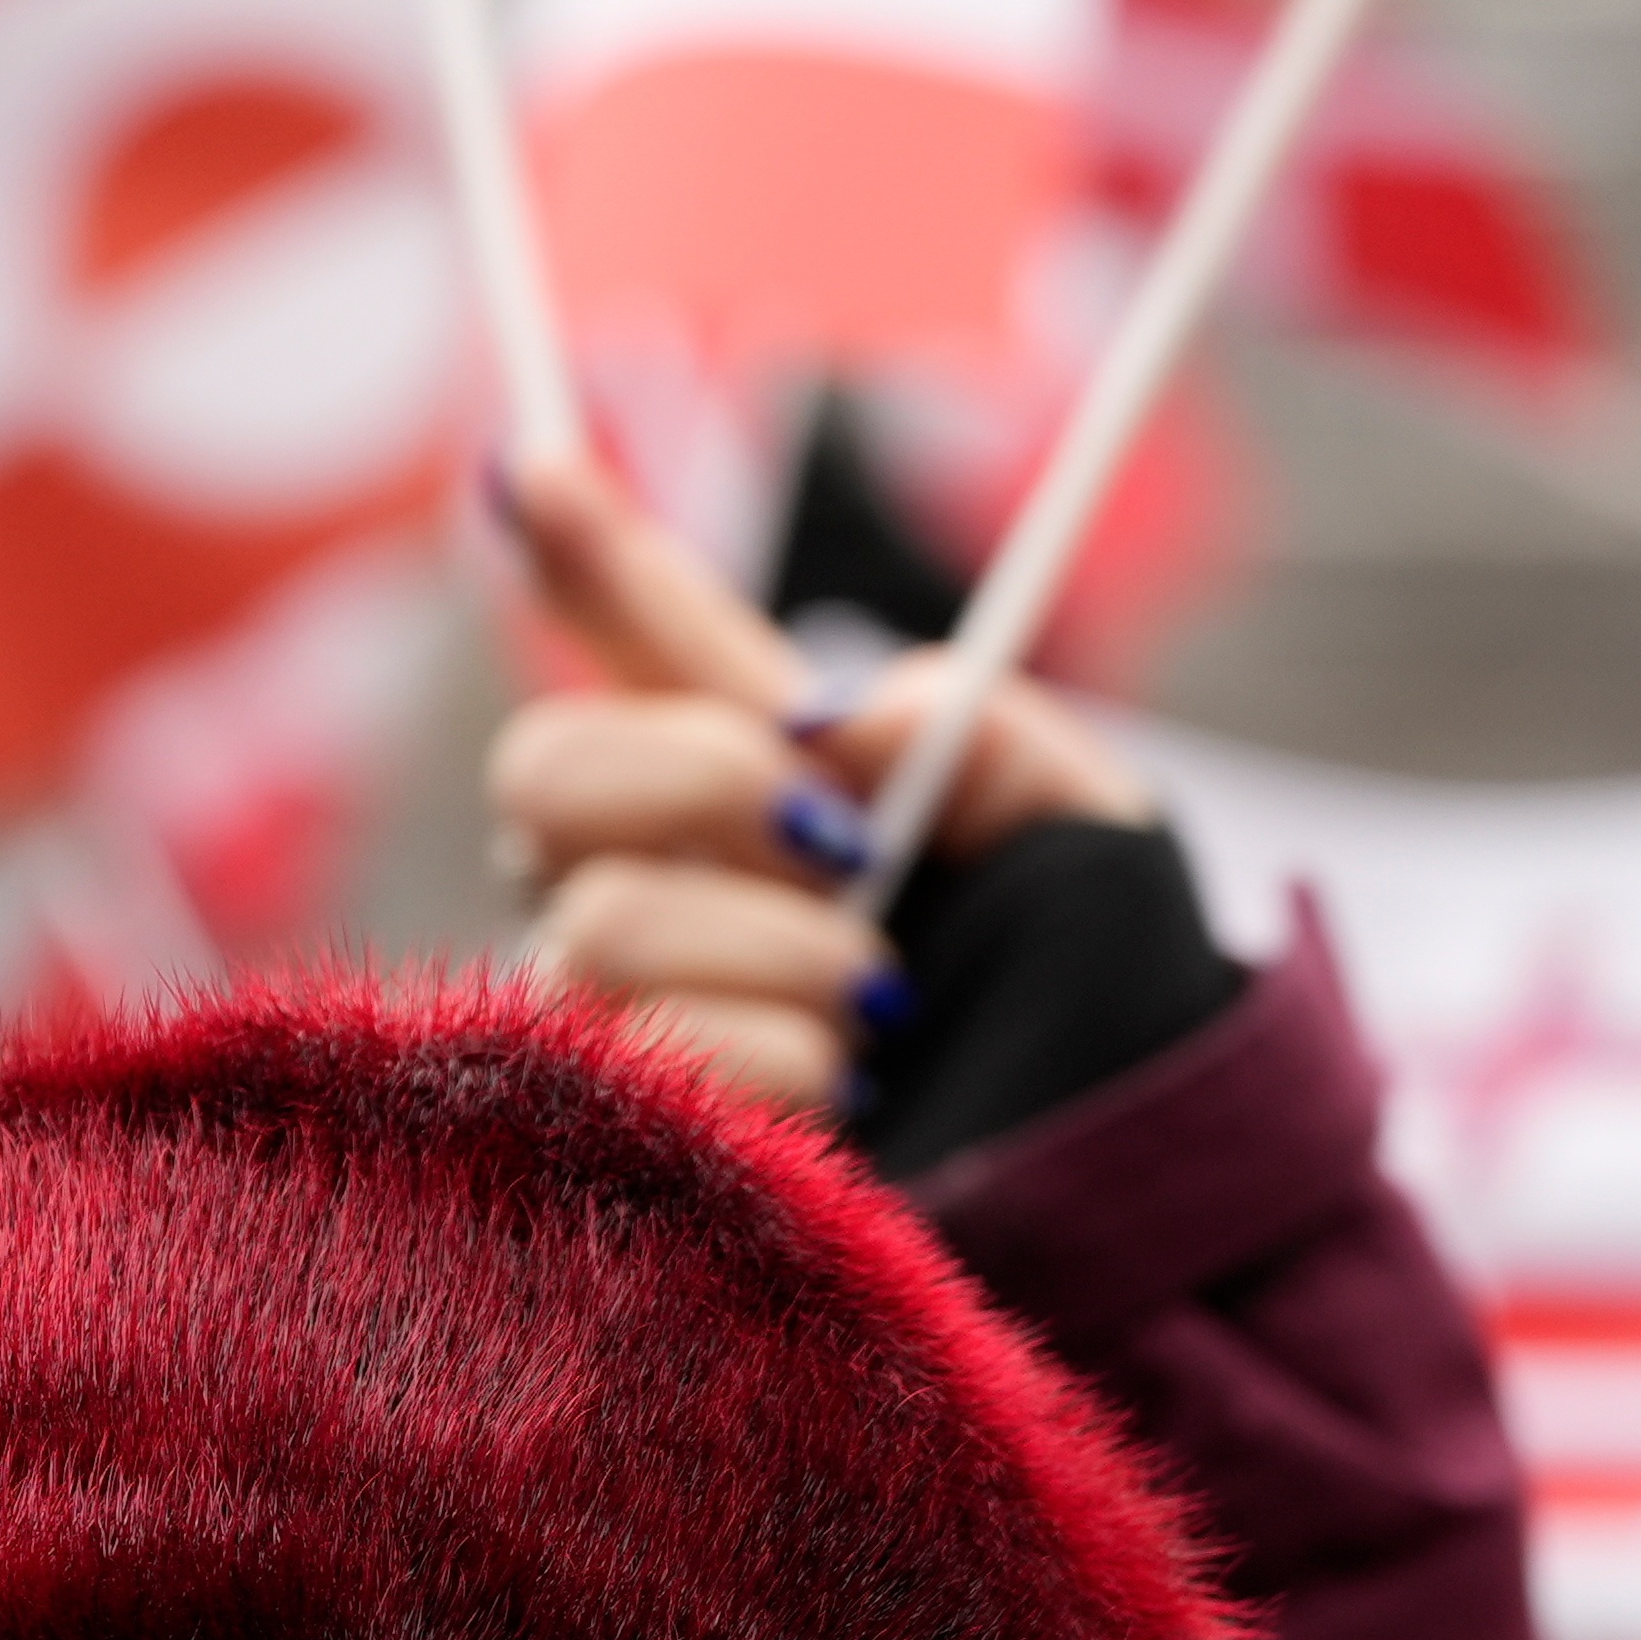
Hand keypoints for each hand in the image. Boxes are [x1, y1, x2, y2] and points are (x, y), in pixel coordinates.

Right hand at [481, 448, 1152, 1118]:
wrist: (1110, 1176)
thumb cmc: (1090, 1006)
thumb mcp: (1075, 829)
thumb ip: (965, 730)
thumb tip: (826, 728)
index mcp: (771, 785)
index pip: (649, 646)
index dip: (582, 553)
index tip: (530, 463)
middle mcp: (657, 887)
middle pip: (540, 771)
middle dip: (694, 778)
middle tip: (846, 851)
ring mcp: (622, 1018)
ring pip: (598, 924)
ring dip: (774, 953)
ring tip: (885, 1009)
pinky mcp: (622, 1141)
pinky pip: (646, 1055)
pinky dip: (778, 1065)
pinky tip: (847, 1093)